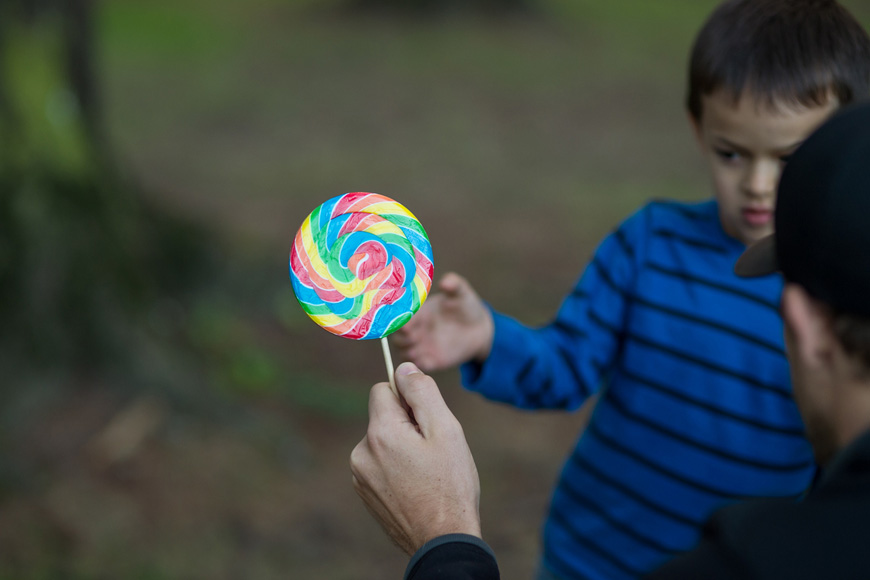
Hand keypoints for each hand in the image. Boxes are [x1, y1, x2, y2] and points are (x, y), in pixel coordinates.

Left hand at [350, 362, 481, 554]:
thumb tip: (403, 367)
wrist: (442, 541)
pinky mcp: (364, 492)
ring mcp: (360, 475)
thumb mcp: (446, 430)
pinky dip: (395, 467)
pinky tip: (416, 486)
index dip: (409, 398)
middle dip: (406, 424)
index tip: (427, 418)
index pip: (383, 389)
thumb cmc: (450, 485)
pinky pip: (378, 463)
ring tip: (426, 472)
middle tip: (432, 450)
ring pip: (382, 441)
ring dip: (401, 447)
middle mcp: (361, 452)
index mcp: (380, 432)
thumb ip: (422, 392)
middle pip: (383, 416)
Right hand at [392, 272, 493, 371]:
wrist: (479, 329)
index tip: (405, 322)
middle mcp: (415, 330)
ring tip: (419, 348)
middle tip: (412, 335)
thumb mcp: (462, 294)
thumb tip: (446, 281)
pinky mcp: (430, 360)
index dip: (400, 320)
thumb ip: (454, 285)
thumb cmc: (466, 306)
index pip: (400, 317)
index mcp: (417, 313)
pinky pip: (419, 365)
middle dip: (401, 337)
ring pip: (404, 353)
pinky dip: (420, 363)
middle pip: (397, 337)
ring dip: (408, 351)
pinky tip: (428, 359)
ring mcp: (421, 346)